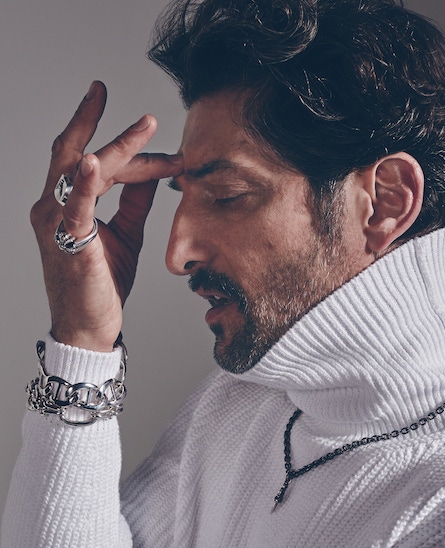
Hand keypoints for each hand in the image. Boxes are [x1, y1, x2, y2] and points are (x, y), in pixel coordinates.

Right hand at [30, 81, 182, 351]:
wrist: (90, 327)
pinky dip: (87, 182)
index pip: (95, 164)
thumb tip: (153, 174)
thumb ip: (134, 203)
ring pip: (81, 171)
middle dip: (87, 118)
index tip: (155, 135)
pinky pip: (76, 207)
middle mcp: (53, 208)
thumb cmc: (103, 283)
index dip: (128, 150)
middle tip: (100, 86)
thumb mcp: (126, 234)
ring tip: (144, 124)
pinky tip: (98, 159)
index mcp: (66, 206)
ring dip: (116, 146)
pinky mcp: (70, 242)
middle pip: (72, 152)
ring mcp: (57, 223)